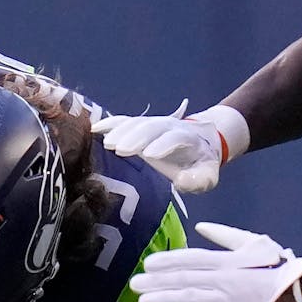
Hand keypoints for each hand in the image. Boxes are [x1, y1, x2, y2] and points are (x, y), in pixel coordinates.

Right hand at [91, 101, 223, 193]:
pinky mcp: (140, 125)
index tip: (148, 155)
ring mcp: (153, 124)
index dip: (163, 145)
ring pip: (136, 123)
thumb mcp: (206, 175)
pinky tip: (95, 129)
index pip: (175, 137)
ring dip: (121, 131)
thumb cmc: (199, 163)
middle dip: (136, 137)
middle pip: (152, 127)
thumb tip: (181, 180)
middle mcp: (169, 126)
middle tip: (120, 149)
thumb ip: (199, 180)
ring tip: (107, 143)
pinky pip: (124, 121)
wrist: (200, 140)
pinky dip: (109, 123)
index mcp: (188, 138)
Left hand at [128, 221, 301, 301]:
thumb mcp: (252, 243)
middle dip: (157, 283)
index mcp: (229, 261)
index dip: (168, 262)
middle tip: (133, 284)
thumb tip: (201, 226)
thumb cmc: (278, 265)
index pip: (192, 260)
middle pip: (184, 281)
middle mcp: (225, 281)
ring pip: (189, 300)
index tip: (148, 263)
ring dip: (164, 301)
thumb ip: (225, 235)